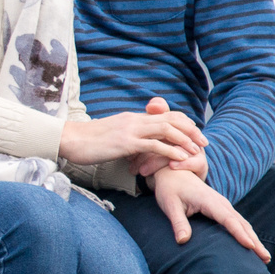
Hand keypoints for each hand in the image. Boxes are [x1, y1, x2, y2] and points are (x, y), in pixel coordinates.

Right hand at [58, 102, 206, 167]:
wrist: (69, 140)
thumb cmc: (87, 142)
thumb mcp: (112, 137)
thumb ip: (127, 139)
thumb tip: (137, 148)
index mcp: (133, 118)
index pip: (165, 115)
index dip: (183, 123)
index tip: (194, 135)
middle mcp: (135, 120)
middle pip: (171, 119)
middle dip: (191, 130)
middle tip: (204, 142)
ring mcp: (131, 130)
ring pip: (167, 129)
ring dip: (186, 139)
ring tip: (198, 151)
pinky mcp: (126, 142)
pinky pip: (155, 145)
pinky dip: (172, 150)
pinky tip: (182, 158)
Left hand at [150, 165, 270, 261]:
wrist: (172, 173)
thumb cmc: (169, 189)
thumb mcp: (170, 205)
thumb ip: (178, 222)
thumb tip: (182, 241)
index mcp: (209, 201)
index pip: (228, 219)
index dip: (239, 233)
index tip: (250, 246)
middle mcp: (220, 202)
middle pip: (241, 223)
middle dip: (255, 241)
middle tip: (266, 258)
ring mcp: (223, 205)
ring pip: (243, 223)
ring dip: (254, 239)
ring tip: (265, 257)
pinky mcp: (222, 208)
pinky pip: (238, 222)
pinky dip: (247, 234)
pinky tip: (252, 245)